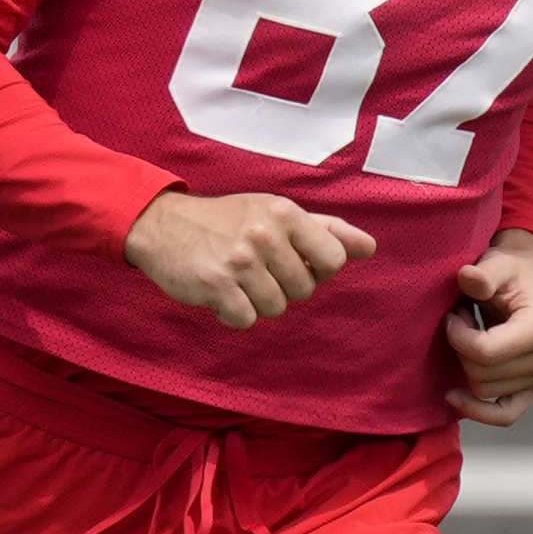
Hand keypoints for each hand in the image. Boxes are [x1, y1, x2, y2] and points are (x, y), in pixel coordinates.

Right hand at [124, 189, 378, 330]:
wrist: (162, 225)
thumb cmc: (226, 220)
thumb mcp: (274, 213)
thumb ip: (325, 230)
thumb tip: (370, 248)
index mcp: (285, 213)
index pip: (334, 260)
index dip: (317, 269)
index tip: (293, 262)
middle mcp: (265, 234)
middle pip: (304, 290)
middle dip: (283, 286)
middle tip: (255, 268)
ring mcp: (240, 262)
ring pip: (276, 308)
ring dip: (257, 301)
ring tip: (236, 279)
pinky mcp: (217, 286)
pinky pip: (246, 320)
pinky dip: (234, 314)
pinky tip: (221, 293)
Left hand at [444, 230, 532, 427]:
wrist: (530, 278)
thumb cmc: (510, 271)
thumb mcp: (496, 264)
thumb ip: (483, 274)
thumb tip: (468, 277)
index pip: (484, 352)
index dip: (457, 336)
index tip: (452, 316)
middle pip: (481, 374)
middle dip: (461, 348)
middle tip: (463, 320)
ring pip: (483, 390)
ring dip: (466, 364)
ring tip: (471, 334)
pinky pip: (505, 415)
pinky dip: (479, 411)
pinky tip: (453, 397)